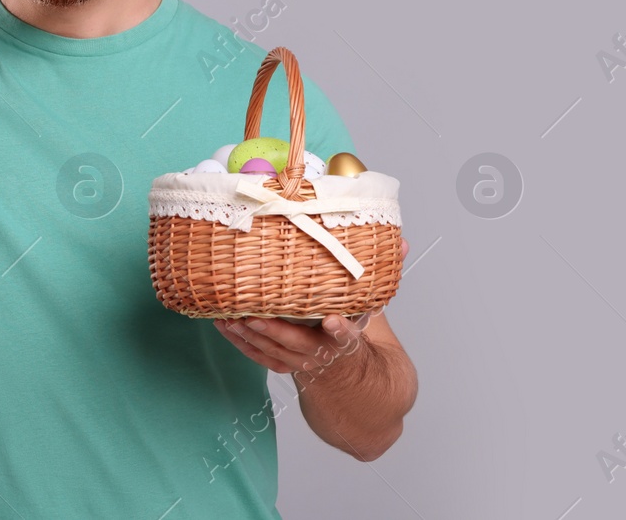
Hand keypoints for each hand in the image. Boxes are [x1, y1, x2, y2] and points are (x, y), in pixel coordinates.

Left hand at [214, 237, 407, 376]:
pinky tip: (223, 326)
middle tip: (252, 314)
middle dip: (274, 330)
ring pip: (273, 352)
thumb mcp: (378, 311)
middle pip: (297, 344)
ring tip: (228, 317)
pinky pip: (259, 357)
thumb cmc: (359, 339)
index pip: (348, 335)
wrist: (355, 384)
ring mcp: (301, 363)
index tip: (334, 321)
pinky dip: (240, 343)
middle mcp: (324, 355)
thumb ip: (384, 278)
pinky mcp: (284, 365)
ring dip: (249, 336)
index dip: (341, 330)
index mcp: (349, 341)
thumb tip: (402, 243)